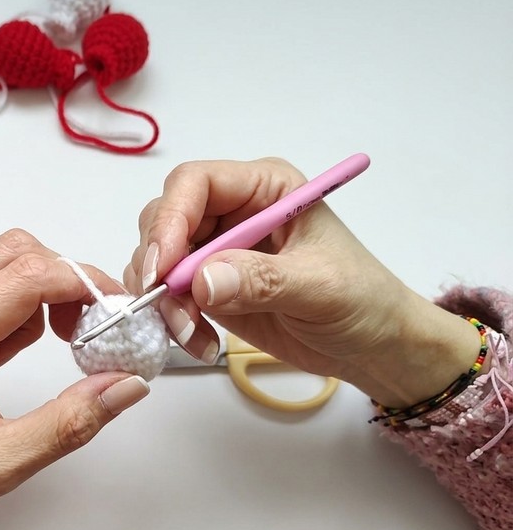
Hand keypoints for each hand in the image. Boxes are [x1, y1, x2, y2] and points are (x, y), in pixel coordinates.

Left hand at [0, 229, 149, 529]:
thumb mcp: (2, 466)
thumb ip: (71, 421)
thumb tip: (122, 386)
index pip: (27, 277)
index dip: (82, 282)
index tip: (110, 306)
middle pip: (11, 253)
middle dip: (63, 280)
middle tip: (82, 327)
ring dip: (28, 282)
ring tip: (29, 343)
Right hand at [126, 158, 481, 406]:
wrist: (373, 346)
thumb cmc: (362, 302)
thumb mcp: (320, 288)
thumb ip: (262, 280)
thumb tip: (203, 280)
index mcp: (264, 188)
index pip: (195, 184)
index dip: (170, 219)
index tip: (162, 269)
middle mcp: (232, 211)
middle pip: (164, 220)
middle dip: (159, 266)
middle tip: (171, 309)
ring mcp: (216, 249)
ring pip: (156, 260)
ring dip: (162, 300)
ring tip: (193, 335)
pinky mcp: (208, 285)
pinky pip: (166, 295)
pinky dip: (171, 320)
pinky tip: (200, 342)